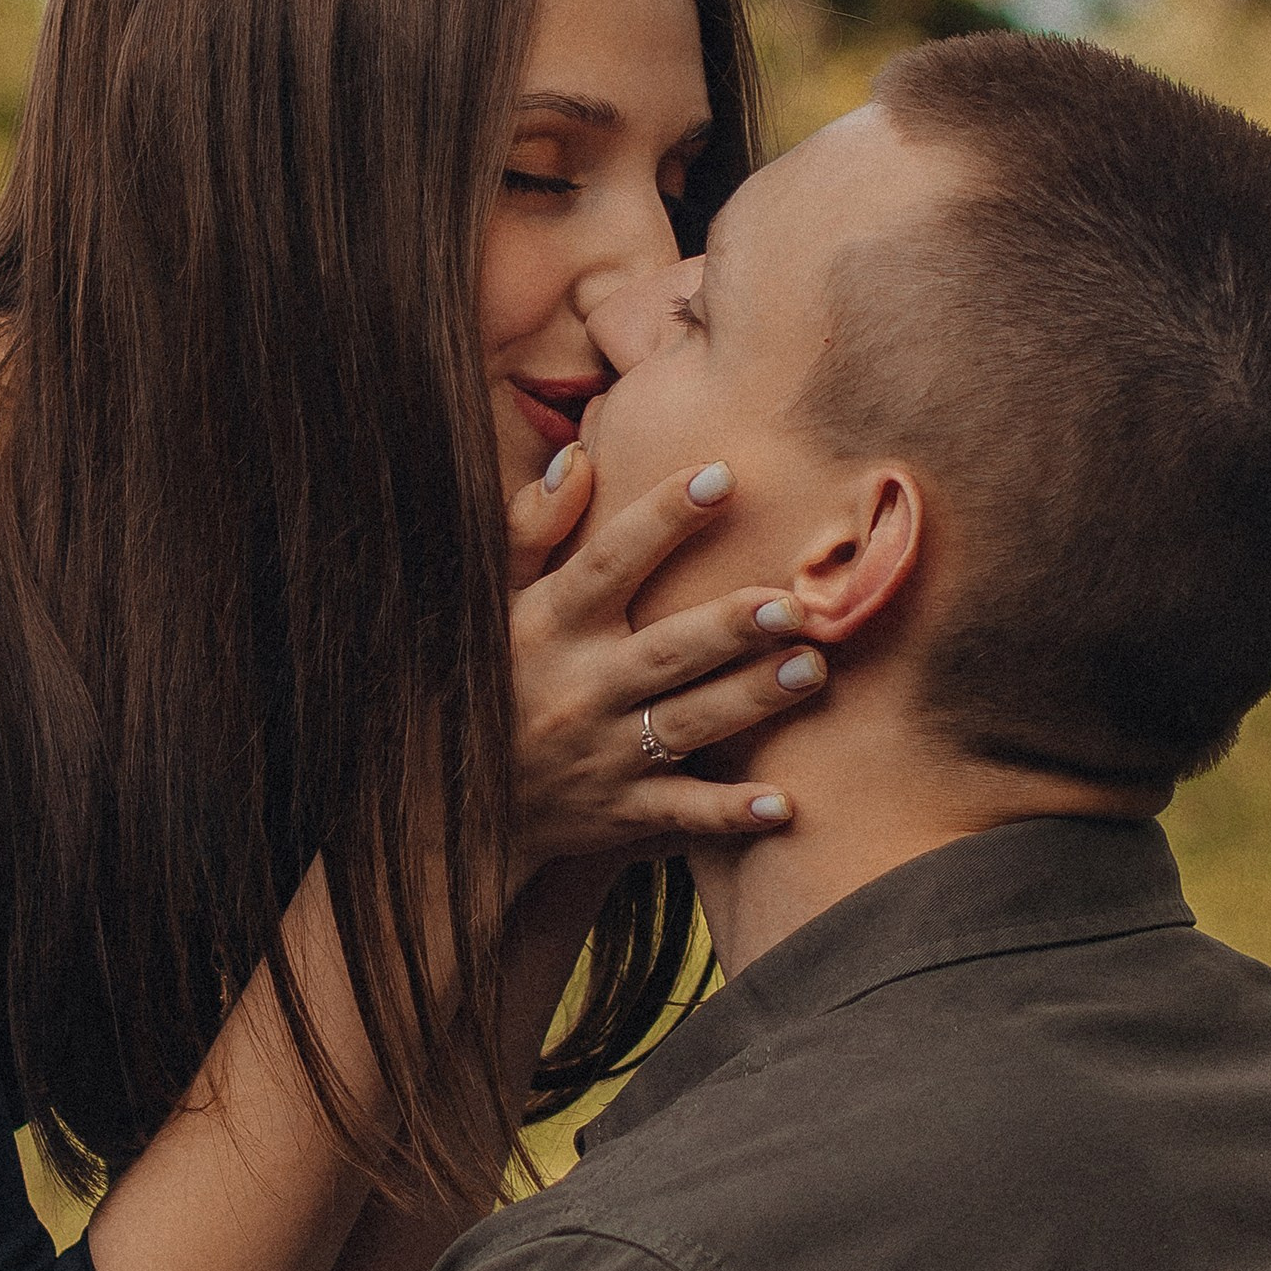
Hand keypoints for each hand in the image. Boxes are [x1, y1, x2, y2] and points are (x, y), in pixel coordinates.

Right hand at [506, 444, 824, 880]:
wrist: (458, 803)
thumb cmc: (495, 675)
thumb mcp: (495, 600)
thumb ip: (534, 527)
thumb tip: (580, 456)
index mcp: (550, 624)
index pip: (608, 561)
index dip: (661, 518)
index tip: (720, 476)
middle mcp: (580, 687)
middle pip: (664, 651)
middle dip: (728, 628)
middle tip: (792, 604)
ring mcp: (603, 754)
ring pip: (686, 725)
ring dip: (749, 700)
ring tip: (812, 669)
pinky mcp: (621, 811)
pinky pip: (679, 813)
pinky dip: (728, 814)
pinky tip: (783, 805)